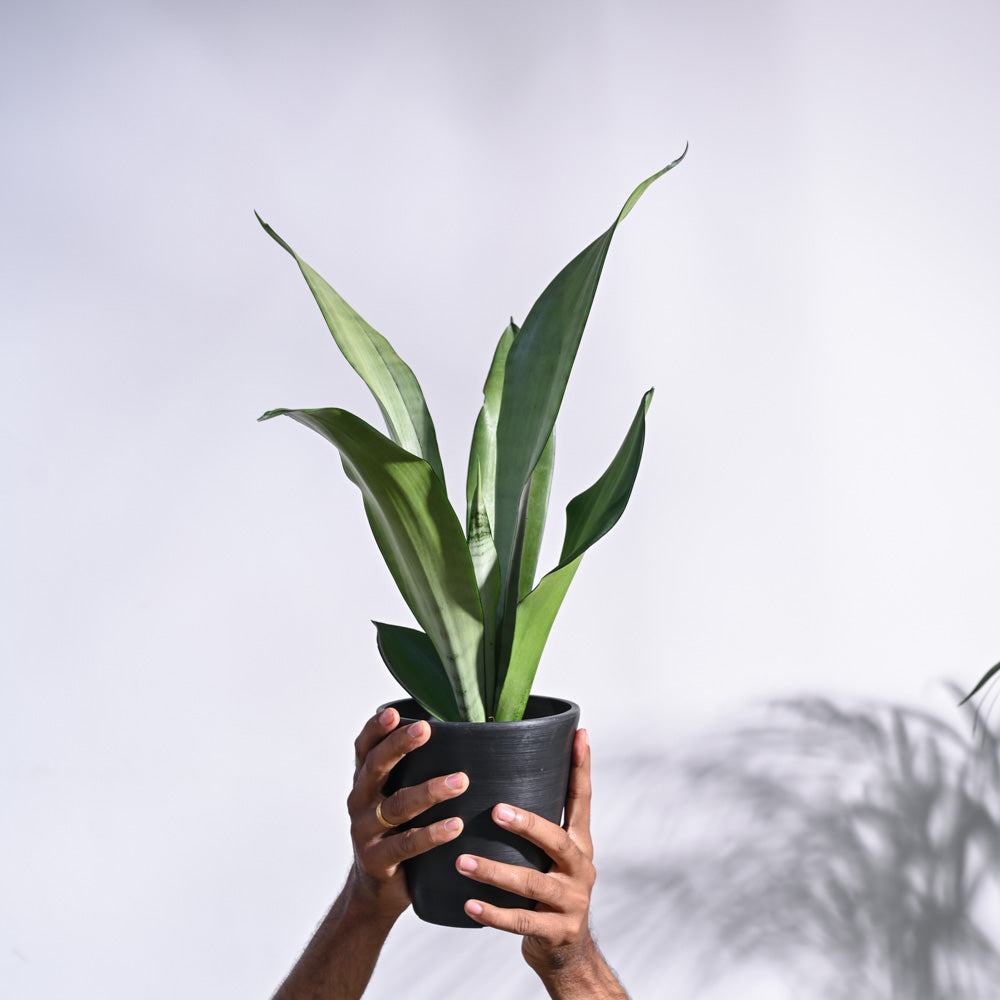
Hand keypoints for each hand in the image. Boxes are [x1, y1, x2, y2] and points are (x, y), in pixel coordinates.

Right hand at [346, 706, 468, 920]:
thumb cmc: (394, 833)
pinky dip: (432, 834)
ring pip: (397, 806)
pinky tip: (456, 825)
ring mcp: (365, 831)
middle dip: (399, 746)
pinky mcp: (378, 860)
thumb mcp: (395, 800)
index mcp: (365, 782)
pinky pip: (407, 844)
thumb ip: (413, 772)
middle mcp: (360, 801)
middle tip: (426, 730)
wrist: (373, 891)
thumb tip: (463, 736)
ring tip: (461, 781)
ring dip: (430, 791)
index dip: (376, 728)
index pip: (365, 748)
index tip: (395, 712)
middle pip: (376, 767)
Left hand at [455, 729, 599, 974]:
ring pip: (533, 884)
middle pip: (557, 841)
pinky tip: (468, 904)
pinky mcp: (557, 932)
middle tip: (495, 810)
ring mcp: (571, 902)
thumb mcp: (552, 858)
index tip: (579, 734)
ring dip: (495, 871)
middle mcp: (581, 869)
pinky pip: (521, 922)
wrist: (567, 953)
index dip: (582, 768)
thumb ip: (537, 825)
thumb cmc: (548, 893)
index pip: (583, 800)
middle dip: (527, 825)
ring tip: (462, 861)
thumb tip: (499, 777)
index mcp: (580, 844)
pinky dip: (493, 913)